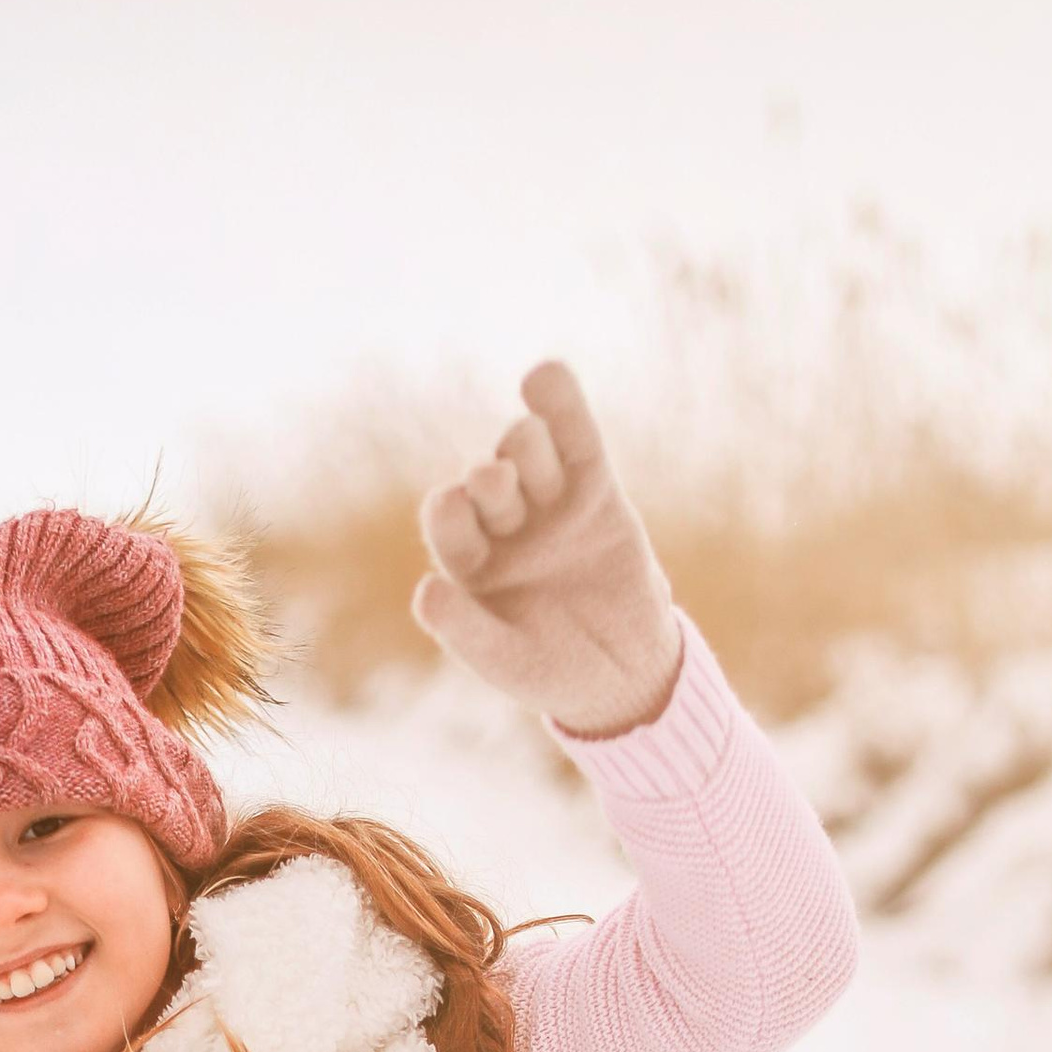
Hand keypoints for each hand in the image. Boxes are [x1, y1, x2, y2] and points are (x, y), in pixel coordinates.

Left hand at [412, 361, 681, 738]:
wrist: (628, 675)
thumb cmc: (555, 673)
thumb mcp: (507, 662)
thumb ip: (464, 631)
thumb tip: (424, 592)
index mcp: (471, 563)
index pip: (446, 518)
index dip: (448, 507)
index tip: (458, 509)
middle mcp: (505, 526)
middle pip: (486, 478)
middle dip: (491, 478)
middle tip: (499, 484)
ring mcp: (550, 503)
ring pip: (526, 449)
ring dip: (524, 446)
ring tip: (537, 474)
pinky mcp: (596, 489)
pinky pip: (576, 437)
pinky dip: (562, 406)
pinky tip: (544, 376)